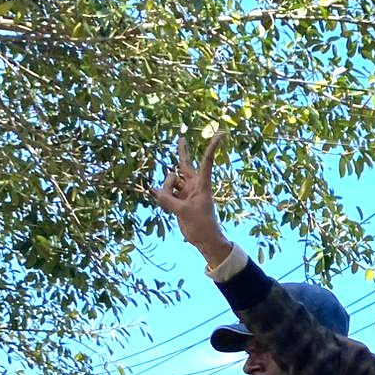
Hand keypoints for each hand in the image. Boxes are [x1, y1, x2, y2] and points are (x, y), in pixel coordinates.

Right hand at [150, 133, 231, 266]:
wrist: (203, 239)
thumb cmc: (201, 225)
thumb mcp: (183, 212)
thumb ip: (167, 199)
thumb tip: (154, 190)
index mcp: (202, 185)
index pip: (206, 163)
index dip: (211, 148)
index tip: (220, 134)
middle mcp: (193, 186)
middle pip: (184, 165)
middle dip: (182, 152)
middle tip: (182, 137)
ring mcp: (184, 192)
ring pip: (169, 181)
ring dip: (165, 189)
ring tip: (173, 205)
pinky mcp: (177, 199)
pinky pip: (164, 192)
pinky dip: (161, 195)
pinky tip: (155, 195)